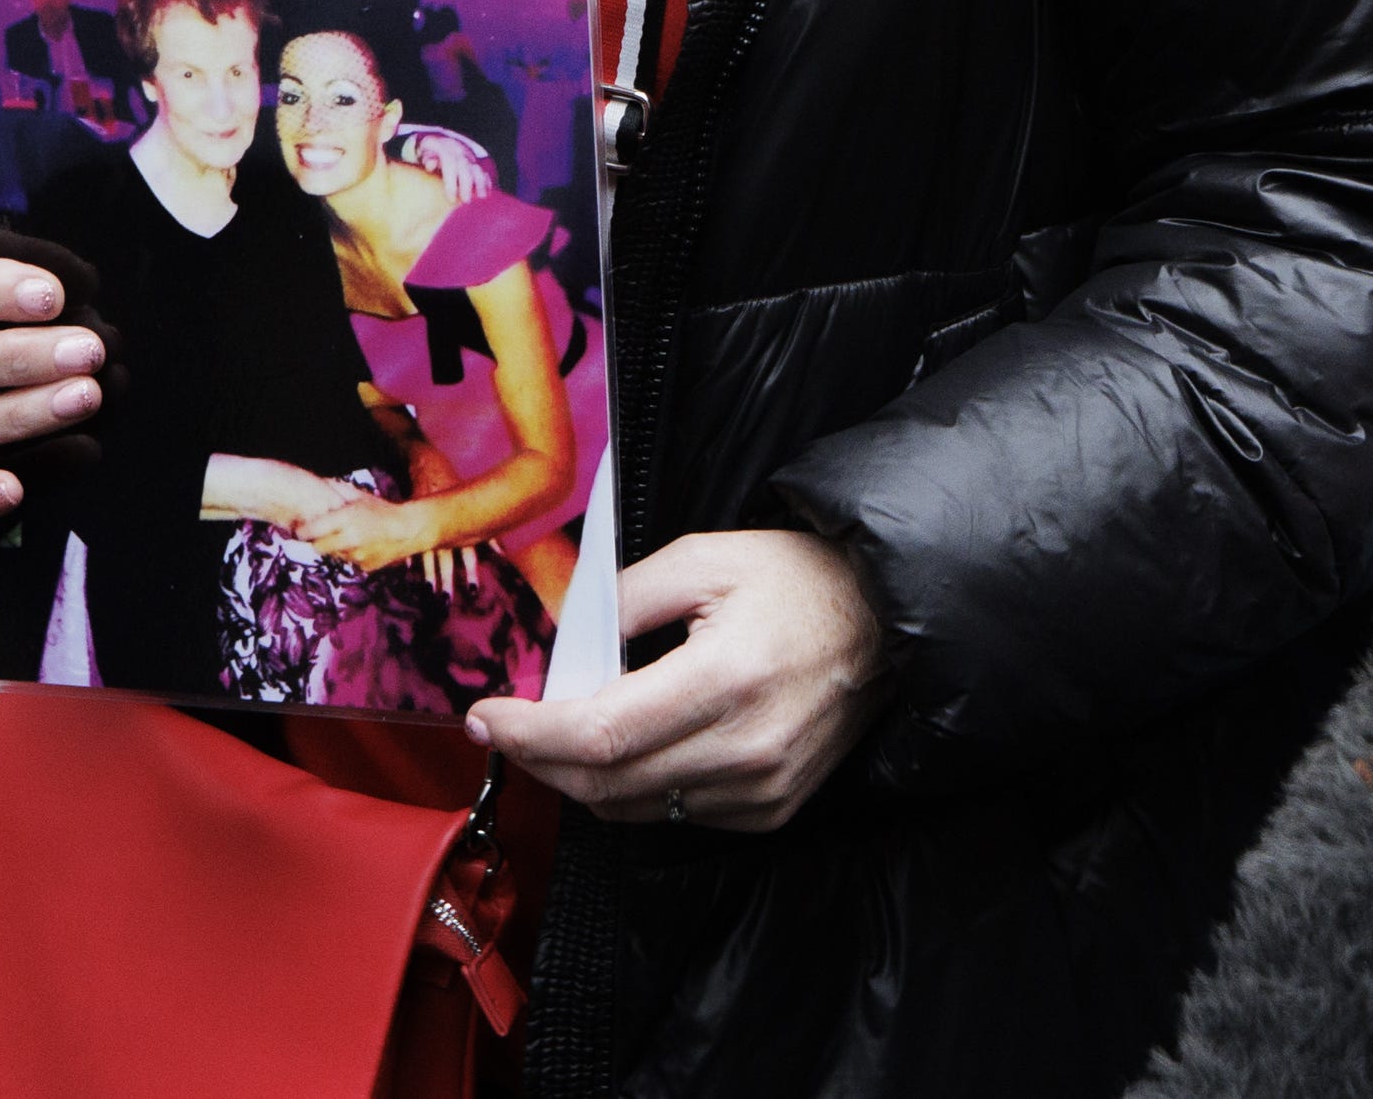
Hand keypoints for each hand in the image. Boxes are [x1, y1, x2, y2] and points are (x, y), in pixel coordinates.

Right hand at [0, 235, 97, 528]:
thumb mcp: (28, 264)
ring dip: (15, 416)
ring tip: (84, 398)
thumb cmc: (23, 297)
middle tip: (86, 350)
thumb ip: (49, 271)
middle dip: (12, 358)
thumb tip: (78, 289)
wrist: (4, 348)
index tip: (51, 296)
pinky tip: (12, 490)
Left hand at [300, 492, 451, 574]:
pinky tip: (362, 545)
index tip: (302, 528)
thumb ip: (338, 491)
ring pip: (335, 555)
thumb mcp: (360, 496)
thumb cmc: (383, 509)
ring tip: (349, 536)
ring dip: (337, 548)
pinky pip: (350, 562)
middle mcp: (348, 539)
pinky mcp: (364, 566)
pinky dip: (352, 555)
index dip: (303, 530)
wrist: (409, 529)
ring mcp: (356, 555)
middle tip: (322, 534)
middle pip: (317, 548)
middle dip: (317, 541)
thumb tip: (319, 483)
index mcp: (345, 519)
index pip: (309, 532)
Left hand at [389, 125, 494, 205]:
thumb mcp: (423, 152)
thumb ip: (427, 158)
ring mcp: (469, 157)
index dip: (451, 182)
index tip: (451, 199)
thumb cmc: (428, 153)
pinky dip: (486, 181)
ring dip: (480, 183)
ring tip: (482, 197)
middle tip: (466, 201)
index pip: (450, 165)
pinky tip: (487, 192)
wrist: (440, 140)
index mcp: (445, 150)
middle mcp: (459, 153)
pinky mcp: (475, 162)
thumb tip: (430, 165)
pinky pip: (483, 170)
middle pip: (465, 168)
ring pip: (477, 168)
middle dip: (467, 185)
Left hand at [472, 529, 885, 828]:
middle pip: (604, 784)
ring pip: (631, 809)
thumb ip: (622, 600)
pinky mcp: (770, 809)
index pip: (599, 733)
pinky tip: (629, 747)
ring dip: (580, 776)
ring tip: (557, 733)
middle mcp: (745, 747)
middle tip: (504, 727)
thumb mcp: (704, 557)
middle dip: (538, 757)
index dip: (529, 732)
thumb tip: (558, 648)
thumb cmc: (798, 579)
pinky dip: (634, 788)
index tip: (486, 716)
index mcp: (727, 678)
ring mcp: (761, 789)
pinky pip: (672, 815)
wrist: (886, 621)